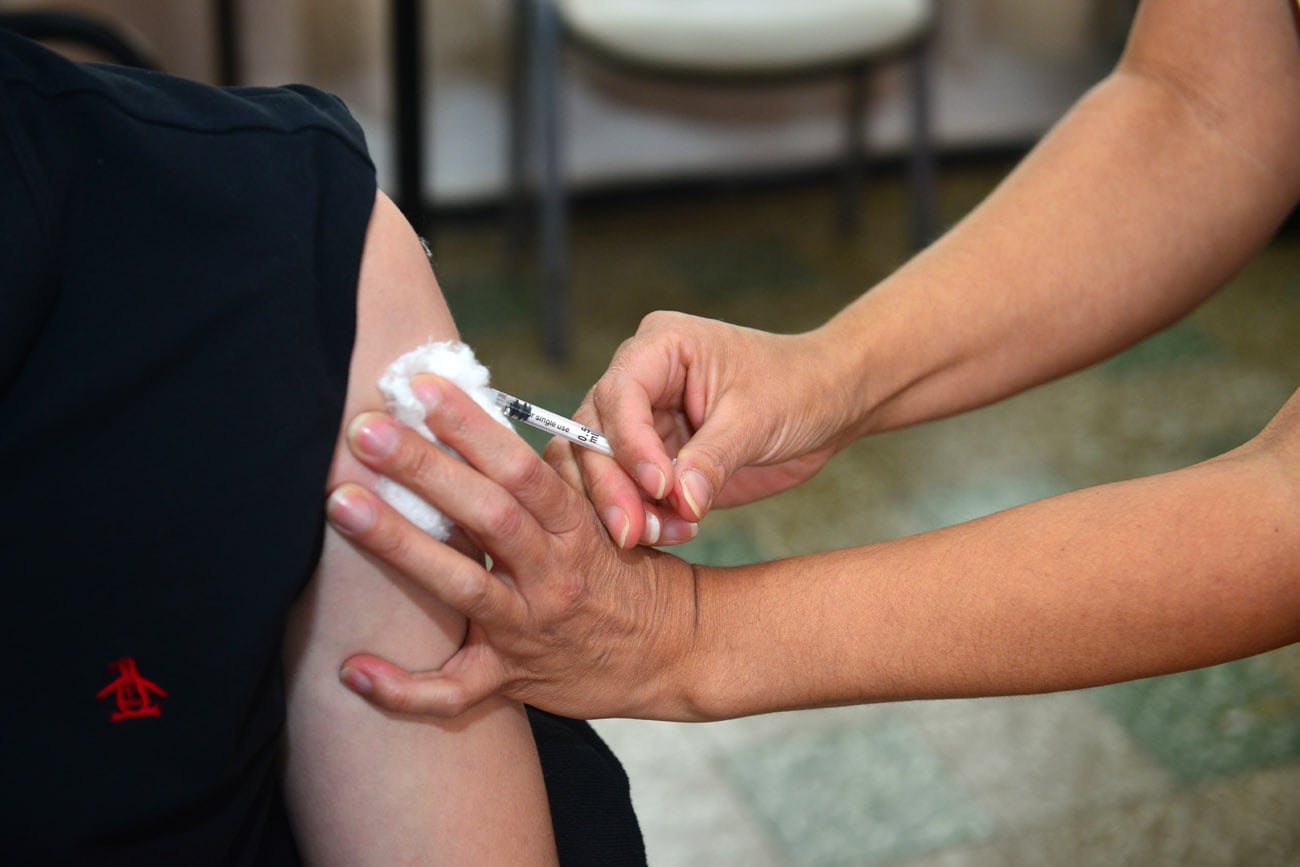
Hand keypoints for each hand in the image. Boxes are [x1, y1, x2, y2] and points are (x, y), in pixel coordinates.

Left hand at [325, 375, 701, 719]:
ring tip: (342, 504)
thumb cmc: (623, 569)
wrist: (670, 651)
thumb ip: (556, 469)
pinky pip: (455, 692)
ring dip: (399, 544)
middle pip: (486, 514)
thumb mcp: (605, 511)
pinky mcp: (511, 678)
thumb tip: (496, 419)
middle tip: (363, 430)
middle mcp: (552, 573)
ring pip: (462, 587)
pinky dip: (404, 687)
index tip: (422, 386)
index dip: (471, 426)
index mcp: (575, 525)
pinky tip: (352, 669)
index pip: (520, 468)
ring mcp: (529, 629)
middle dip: (423, 468)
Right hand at [572, 311, 856, 548]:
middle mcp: (641, 381)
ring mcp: (644, 421)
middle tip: (634, 532)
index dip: (629, 444)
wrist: (828, 404)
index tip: (660, 486)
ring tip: (662, 534)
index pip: (619, 395)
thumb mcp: (758, 420)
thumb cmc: (798, 387)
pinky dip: (642, 517)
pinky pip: (628, 492)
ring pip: (599, 468)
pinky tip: (675, 532)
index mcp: (660, 347)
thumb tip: (678, 501)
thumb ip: (713, 459)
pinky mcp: (654, 458)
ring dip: (621, 508)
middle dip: (610, 487)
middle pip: (592, 435)